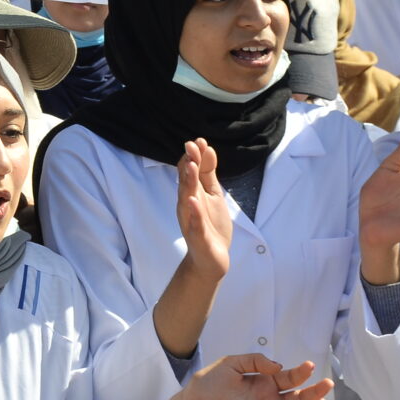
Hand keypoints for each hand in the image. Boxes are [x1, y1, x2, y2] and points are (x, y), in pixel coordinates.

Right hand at [174, 139, 230, 280]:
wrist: (211, 259)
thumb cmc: (210, 225)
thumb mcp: (213, 195)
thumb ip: (208, 174)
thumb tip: (207, 149)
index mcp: (192, 193)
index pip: (189, 171)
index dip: (194, 156)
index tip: (199, 141)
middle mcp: (187, 204)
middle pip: (186, 181)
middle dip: (188, 164)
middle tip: (191, 146)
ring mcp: (191, 220)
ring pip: (187, 199)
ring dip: (188, 183)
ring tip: (191, 167)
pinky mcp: (197, 236)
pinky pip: (194, 224)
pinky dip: (193, 213)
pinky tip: (193, 202)